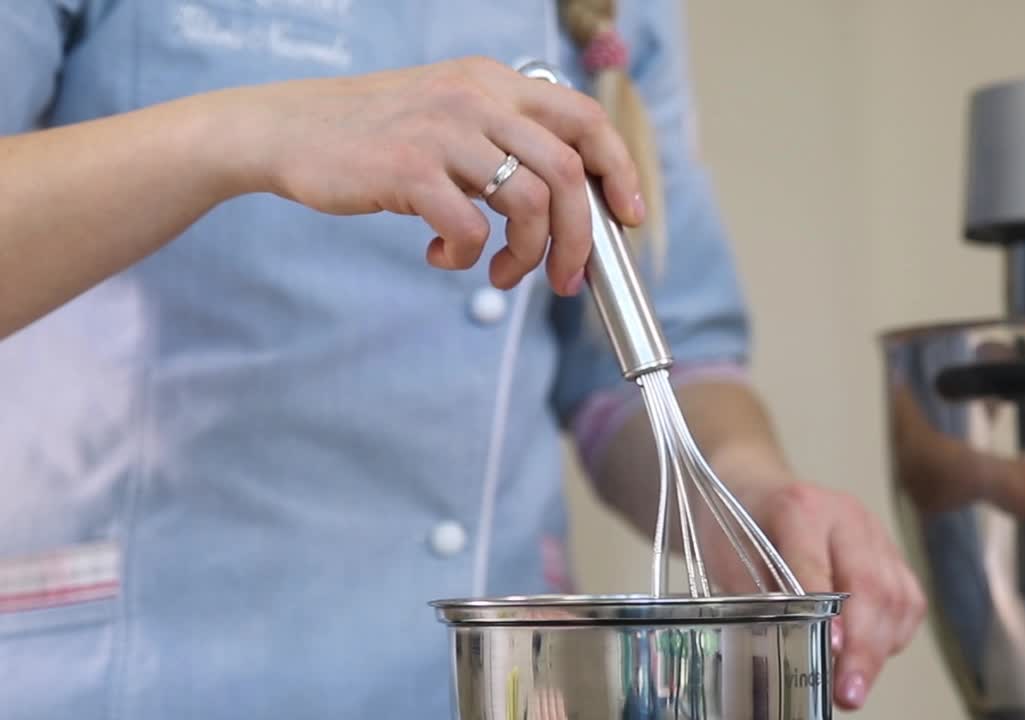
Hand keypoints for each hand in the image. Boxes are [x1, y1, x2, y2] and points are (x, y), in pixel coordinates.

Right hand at [224, 56, 643, 295]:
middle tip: (565, 279)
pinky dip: (466, 257)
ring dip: (528, 255)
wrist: (287, 130)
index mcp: (494, 82)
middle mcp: (477, 98)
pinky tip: (442, 255)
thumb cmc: (374, 136)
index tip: (629, 216)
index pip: (585, 117)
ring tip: (501, 272)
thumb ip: (502, 142)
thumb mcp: (449, 116)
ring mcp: (444, 131)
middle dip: (580, 239)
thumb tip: (564, 205)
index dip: (621, 169)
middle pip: (570, 172)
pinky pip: (470, 228)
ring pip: (531, 204)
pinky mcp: (408, 170)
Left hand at [702, 458, 925, 710]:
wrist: (755, 490)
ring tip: (855, 686)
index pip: (816, 564)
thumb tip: (785, 646)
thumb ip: (758, 596)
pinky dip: (895, 635)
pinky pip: (909, 598)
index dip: (827, 611)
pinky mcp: (891, 553)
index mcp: (800, 508)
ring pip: (897, 596)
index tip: (830, 649)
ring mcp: (875, 533)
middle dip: (863, 646)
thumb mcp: (729, 556)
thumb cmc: (739, 525)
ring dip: (881, 648)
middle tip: (848, 691)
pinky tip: (870, 657)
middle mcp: (847, 516)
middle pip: (870, 584)